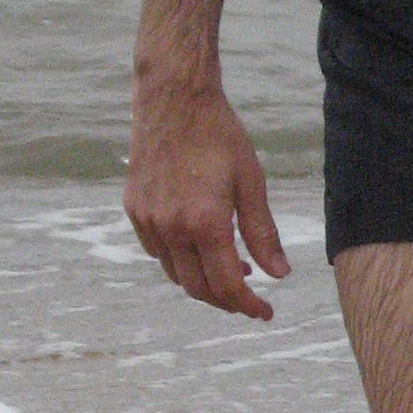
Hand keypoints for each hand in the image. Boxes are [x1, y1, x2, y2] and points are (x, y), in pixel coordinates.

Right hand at [124, 81, 290, 319]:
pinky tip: (198, 245)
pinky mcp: (134, 210)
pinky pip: (156, 251)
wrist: (174, 99)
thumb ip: (262, 231)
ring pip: (175, 273)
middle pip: (197, 288)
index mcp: (205, 222)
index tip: (265, 313)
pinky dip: (179, 260)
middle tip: (250, 296)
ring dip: (202, 280)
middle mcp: (171, 228)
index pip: (226, 285)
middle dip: (226, 300)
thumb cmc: (219, 135)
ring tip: (231, 267)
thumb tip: (278, 274)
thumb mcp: (251, 180)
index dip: (247, 305)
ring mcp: (148, 221)